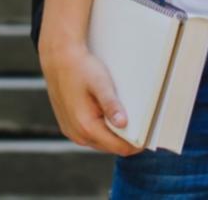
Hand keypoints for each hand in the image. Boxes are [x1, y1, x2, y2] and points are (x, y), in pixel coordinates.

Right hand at [39, 41, 141, 156]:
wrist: (58, 59)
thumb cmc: (81, 68)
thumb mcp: (101, 84)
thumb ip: (111, 105)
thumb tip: (123, 124)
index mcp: (86, 127)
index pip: (120, 148)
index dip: (137, 144)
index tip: (149, 134)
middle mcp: (77, 135)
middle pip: (111, 146)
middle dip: (126, 138)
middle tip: (140, 122)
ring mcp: (72, 133)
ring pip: (101, 142)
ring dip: (113, 133)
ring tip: (124, 115)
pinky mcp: (69, 127)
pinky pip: (91, 135)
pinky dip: (102, 128)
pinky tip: (106, 112)